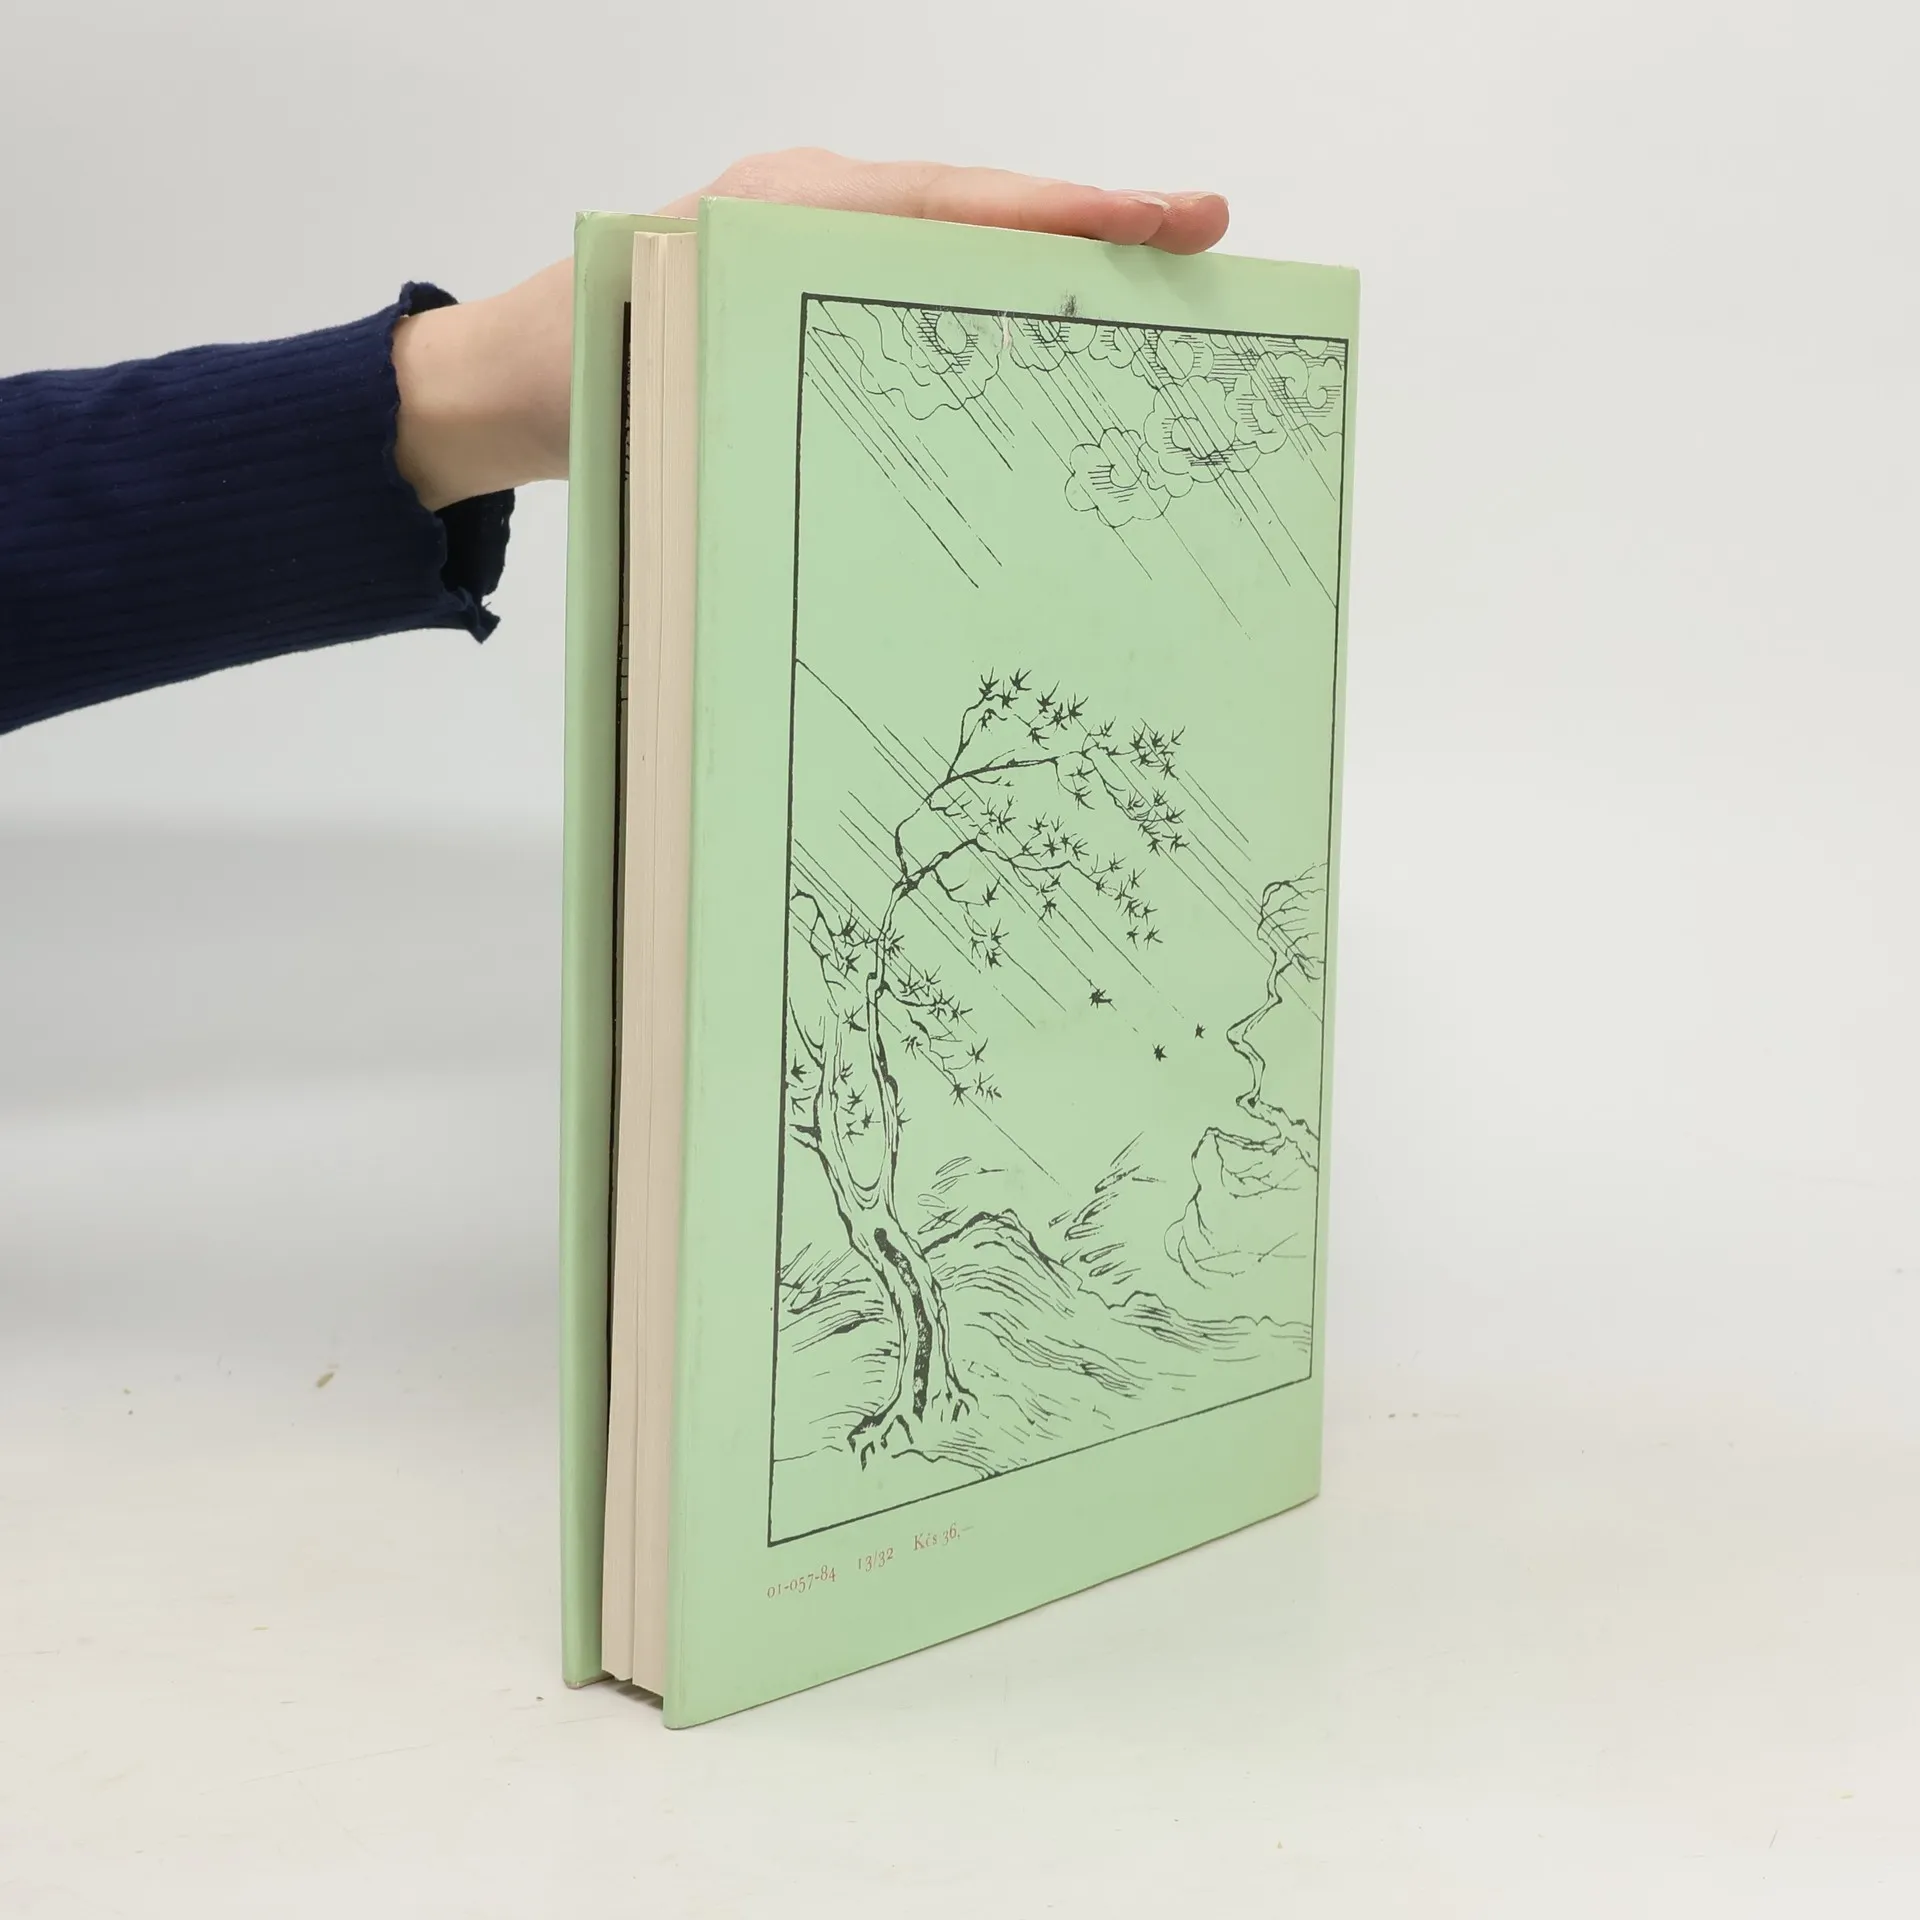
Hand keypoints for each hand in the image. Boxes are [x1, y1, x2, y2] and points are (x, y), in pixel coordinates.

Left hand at [394, 151, 1229, 510]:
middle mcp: (806, 206)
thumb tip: (885, 399)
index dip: (1066, 214)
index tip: (1164, 219)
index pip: (953, 204)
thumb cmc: (572, 379)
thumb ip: (772, 362)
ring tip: (1148, 292)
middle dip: (1089, 226)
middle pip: (975, 209)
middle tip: (1199, 240)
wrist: (493, 383)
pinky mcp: (798, 284)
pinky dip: (980, 302)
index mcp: (785, 212)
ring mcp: (806, 239)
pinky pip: (911, 284)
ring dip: (1046, 266)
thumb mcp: (670, 367)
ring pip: (951, 245)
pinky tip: (1035, 341)